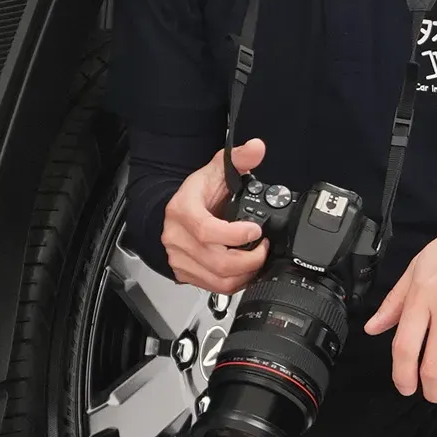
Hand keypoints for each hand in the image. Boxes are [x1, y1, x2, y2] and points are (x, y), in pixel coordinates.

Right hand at [163, 137, 273, 294]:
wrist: (173, 212)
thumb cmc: (195, 195)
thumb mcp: (215, 170)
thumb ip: (238, 157)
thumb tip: (257, 148)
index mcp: (182, 211)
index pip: (207, 230)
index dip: (235, 235)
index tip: (255, 231)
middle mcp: (177, 238)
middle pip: (216, 261)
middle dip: (249, 260)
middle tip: (263, 249)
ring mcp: (180, 259)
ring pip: (217, 279)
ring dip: (245, 273)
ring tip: (258, 259)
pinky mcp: (185, 274)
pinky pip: (215, 288)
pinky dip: (235, 283)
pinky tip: (245, 270)